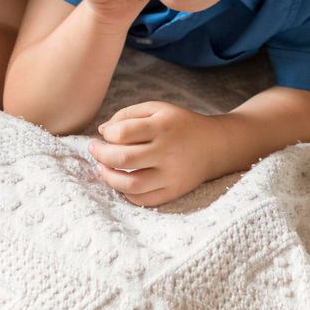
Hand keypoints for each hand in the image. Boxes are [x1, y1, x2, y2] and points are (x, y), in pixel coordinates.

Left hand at [90, 100, 221, 206]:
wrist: (215, 145)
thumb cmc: (180, 124)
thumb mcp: (158, 109)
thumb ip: (128, 114)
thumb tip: (102, 131)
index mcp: (164, 126)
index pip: (123, 133)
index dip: (108, 134)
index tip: (106, 134)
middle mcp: (168, 152)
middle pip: (123, 159)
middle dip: (101, 155)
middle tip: (95, 150)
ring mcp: (172, 175)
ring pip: (130, 184)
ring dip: (109, 177)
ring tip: (102, 169)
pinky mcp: (174, 191)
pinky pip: (143, 199)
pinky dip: (126, 193)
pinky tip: (121, 181)